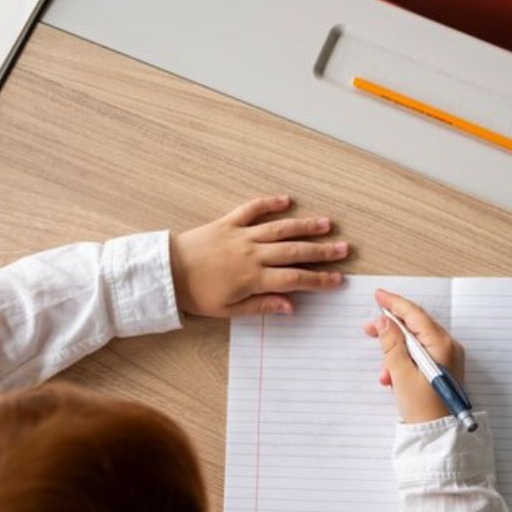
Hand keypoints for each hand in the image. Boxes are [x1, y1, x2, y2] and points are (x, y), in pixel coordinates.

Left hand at [170, 195, 348, 317]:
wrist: (166, 272)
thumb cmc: (196, 295)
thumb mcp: (228, 310)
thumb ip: (261, 306)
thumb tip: (291, 306)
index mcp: (253, 278)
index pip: (295, 280)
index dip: (319, 280)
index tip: (338, 280)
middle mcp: (252, 254)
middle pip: (294, 251)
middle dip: (322, 251)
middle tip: (344, 249)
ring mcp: (241, 235)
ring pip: (280, 228)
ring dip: (305, 226)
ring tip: (327, 224)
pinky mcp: (227, 222)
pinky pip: (252, 209)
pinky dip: (270, 203)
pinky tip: (286, 200)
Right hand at [363, 289, 464, 424]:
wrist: (439, 436)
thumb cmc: (423, 409)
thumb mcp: (401, 374)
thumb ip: (392, 345)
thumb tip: (384, 322)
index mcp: (441, 345)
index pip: (415, 315)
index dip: (394, 304)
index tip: (378, 295)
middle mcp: (449, 347)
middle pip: (416, 326)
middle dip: (391, 329)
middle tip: (369, 330)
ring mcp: (447, 358)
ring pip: (415, 342)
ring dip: (395, 352)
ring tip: (384, 372)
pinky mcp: (443, 369)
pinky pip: (420, 356)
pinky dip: (404, 362)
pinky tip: (393, 378)